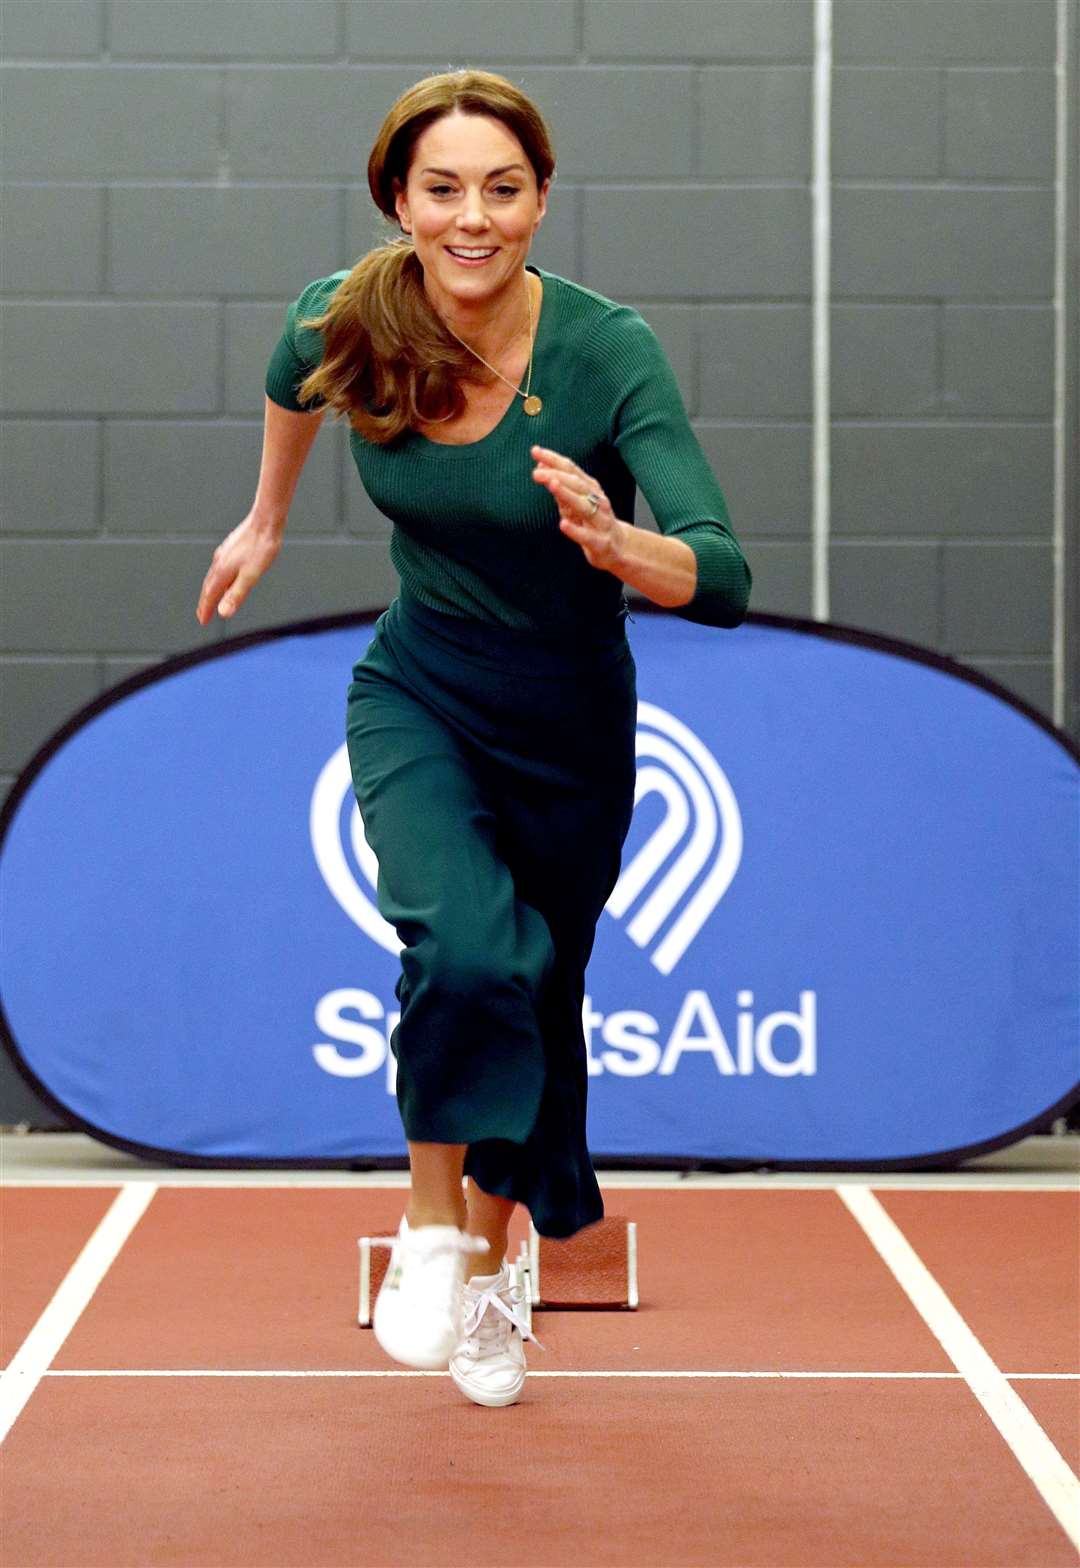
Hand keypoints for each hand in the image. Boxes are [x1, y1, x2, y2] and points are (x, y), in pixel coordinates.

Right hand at [195, 508, 282, 624]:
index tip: (203, 621)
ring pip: (213, 576)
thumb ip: (236, 595)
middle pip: (208, 586)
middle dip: (205, 601)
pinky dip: (218, 578)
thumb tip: (223, 613)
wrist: (266, 520)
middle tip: (202, 614)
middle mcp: (219, 561)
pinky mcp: (231, 547)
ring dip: (210, 589)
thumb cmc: (262, 547)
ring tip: (211, 598)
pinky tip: (225, 576)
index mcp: (222, 571)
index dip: (206, 609)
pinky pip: (220, 567)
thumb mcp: (251, 576)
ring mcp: (224, 553)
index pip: (210, 595)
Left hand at [530, 444, 623, 573]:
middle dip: (557, 475)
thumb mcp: (575, 502)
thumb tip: (541, 466)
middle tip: (537, 472)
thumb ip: (560, 486)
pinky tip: (563, 524)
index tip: (536, 451)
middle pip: (577, 484)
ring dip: (567, 494)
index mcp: (590, 488)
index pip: (571, 469)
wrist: (618, 546)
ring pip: (583, 506)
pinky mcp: (601, 542)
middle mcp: (597, 500)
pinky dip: (575, 530)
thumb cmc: (594, 521)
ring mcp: (600, 521)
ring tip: (552, 485)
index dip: (554, 459)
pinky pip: (587, 536)